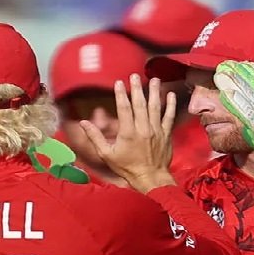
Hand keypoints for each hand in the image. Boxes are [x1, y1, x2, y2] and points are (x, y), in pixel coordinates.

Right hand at [79, 74, 177, 192]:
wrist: (150, 178)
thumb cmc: (127, 168)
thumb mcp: (106, 155)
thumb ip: (95, 137)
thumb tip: (83, 123)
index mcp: (128, 132)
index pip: (124, 108)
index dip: (121, 94)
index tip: (119, 82)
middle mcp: (143, 128)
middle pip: (140, 104)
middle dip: (137, 88)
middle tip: (135, 76)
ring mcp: (156, 130)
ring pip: (155, 107)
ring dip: (154, 92)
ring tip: (154, 79)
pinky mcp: (166, 134)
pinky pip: (169, 116)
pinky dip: (170, 105)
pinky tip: (170, 94)